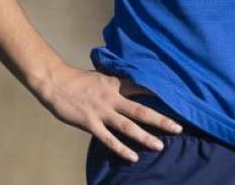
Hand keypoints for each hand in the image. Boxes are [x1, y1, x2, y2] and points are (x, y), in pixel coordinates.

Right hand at [36, 65, 182, 161]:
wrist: (55, 81)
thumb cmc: (79, 79)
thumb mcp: (103, 77)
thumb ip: (118, 83)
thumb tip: (134, 86)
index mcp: (117, 84)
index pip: (144, 88)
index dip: (161, 94)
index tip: (179, 101)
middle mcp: (113, 98)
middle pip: (141, 110)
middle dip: (161, 120)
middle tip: (178, 128)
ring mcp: (102, 111)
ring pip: (127, 126)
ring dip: (144, 137)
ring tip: (159, 146)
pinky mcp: (89, 122)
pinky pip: (108, 138)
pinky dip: (121, 148)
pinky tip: (133, 156)